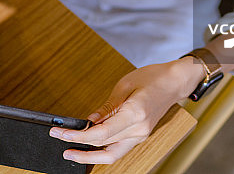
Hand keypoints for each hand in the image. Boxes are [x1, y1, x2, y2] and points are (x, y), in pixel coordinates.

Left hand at [49, 60, 202, 163]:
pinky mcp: (140, 135)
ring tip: (71, 152)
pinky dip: (102, 150)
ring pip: (112, 154)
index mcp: (135, 113)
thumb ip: (107, 106)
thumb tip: (90, 120)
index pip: (101, 133)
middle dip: (78, 144)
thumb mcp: (125, 85)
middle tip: (58, 137)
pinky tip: (89, 147)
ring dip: (90, 155)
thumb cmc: (152, 78)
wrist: (174, 82)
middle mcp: (139, 129)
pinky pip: (119, 148)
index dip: (78, 135)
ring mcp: (141, 135)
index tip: (61, 132)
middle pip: (103, 144)